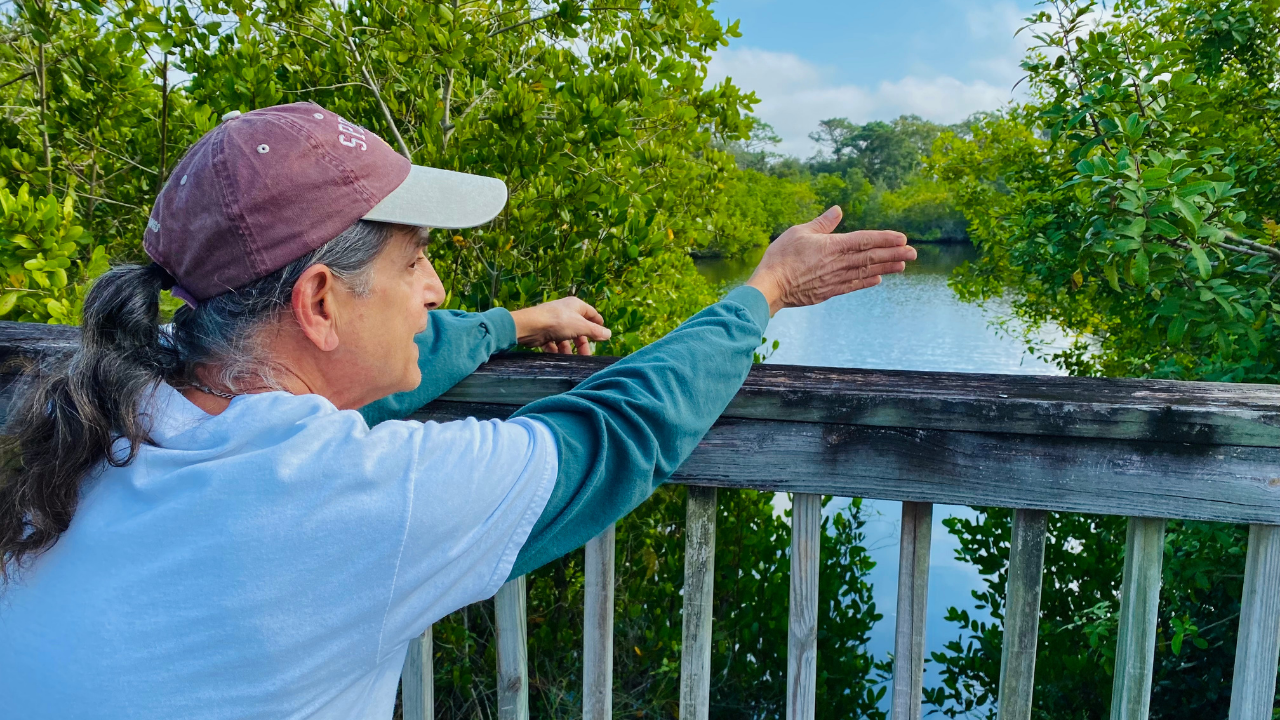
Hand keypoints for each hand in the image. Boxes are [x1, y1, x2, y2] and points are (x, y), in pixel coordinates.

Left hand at [510, 297, 611, 355]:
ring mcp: (554, 322)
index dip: (598, 324)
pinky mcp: (544, 332)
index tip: (603, 336)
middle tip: (586, 356)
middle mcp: (565, 312)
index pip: (591, 314)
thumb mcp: (581, 327)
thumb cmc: (559, 322)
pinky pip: (554, 342)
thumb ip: (595, 331)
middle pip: (579, 329)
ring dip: (569, 349)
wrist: (531, 326)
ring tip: (571, 359)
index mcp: (575, 305)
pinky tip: (557, 356)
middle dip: (582, 343)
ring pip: (566, 337)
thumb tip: (609, 334)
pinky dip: (556, 350)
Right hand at [746, 206, 915, 314]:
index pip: (864, 240)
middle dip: (894, 254)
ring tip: (903, 265)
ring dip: (886, 268)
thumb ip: (822, 223)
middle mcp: (837, 264)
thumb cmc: (781, 257)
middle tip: (914, 252)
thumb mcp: (799, 232)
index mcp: (832, 246)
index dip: (884, 238)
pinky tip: (878, 279)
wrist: (770, 287)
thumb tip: (838, 210)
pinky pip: (852, 285)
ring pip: (866, 272)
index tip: (902, 238)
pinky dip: (867, 282)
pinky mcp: (828, 292)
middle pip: (871, 257)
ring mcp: (834, 279)